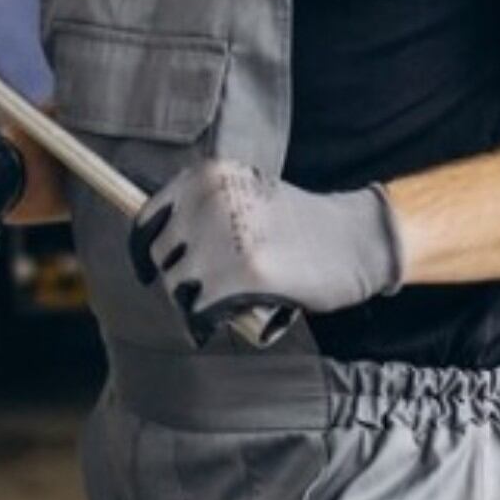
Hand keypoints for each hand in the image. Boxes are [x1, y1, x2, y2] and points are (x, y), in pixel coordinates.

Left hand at [129, 159, 402, 344]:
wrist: (354, 239)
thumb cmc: (301, 225)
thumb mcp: (246, 197)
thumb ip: (204, 213)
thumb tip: (159, 248)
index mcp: (207, 175)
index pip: (147, 218)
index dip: (145, 249)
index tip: (149, 270)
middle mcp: (210, 200)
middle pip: (162, 258)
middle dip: (180, 279)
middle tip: (212, 289)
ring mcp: (224, 237)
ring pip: (177, 288)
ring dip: (196, 303)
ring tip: (231, 300)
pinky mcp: (242, 275)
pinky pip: (200, 312)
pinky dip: (208, 323)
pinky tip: (231, 319)